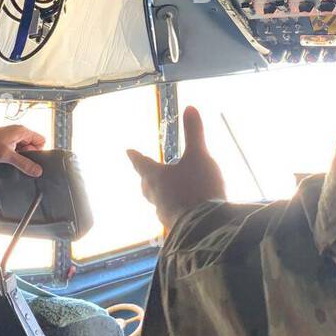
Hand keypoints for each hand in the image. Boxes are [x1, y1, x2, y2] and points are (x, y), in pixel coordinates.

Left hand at [0, 124, 45, 176]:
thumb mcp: (7, 156)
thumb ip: (24, 164)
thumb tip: (38, 171)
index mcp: (22, 131)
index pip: (41, 140)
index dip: (38, 151)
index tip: (29, 159)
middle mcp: (18, 132)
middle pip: (33, 145)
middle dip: (28, 155)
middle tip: (17, 160)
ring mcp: (12, 137)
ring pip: (24, 149)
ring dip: (19, 156)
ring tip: (9, 159)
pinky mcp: (6, 142)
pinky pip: (16, 150)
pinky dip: (14, 156)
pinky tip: (6, 159)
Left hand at [127, 107, 225, 228]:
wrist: (207, 228)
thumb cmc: (199, 187)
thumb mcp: (199, 155)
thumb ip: (194, 133)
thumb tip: (190, 107)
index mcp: (157, 177)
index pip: (142, 164)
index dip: (136, 156)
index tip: (128, 151)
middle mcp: (157, 197)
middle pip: (146, 186)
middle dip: (146, 179)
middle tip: (144, 174)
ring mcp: (166, 214)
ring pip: (158, 202)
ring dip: (160, 195)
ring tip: (167, 191)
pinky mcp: (178, 227)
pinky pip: (172, 214)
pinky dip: (174, 207)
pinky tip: (184, 209)